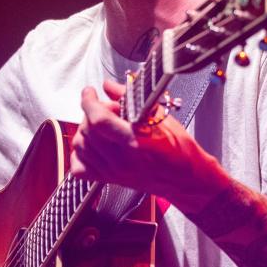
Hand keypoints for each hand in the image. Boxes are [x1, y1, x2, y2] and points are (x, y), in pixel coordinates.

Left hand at [69, 80, 227, 209]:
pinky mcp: (111, 180)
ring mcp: (114, 172)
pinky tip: (92, 145)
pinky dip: (80, 154)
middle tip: (108, 108)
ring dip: (86, 130)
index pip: (98, 119)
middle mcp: (122, 159)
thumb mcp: (160, 116)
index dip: (88, 101)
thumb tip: (110, 86)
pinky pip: (79, 168)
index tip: (90, 92)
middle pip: (87, 130)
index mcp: (135, 142)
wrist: (187, 179)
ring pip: (80, 146)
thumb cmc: (180, 150)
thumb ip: (130, 99)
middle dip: (92, 113)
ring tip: (102, 125)